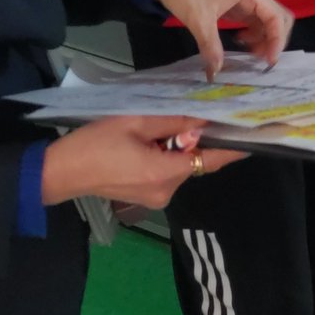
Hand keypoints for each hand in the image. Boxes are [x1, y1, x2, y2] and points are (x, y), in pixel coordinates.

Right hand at [42, 114, 244, 209]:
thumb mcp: (134, 123)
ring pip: (180, 167)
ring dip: (176, 148)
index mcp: (165, 172)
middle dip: (193, 140)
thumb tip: (202, 120)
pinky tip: (147, 143)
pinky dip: (165, 158)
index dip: (233, 149)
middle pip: (196, 161)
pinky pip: (167, 174)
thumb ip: (172, 122)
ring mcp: (157, 198)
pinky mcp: (146, 198)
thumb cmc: (94, 144)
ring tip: (154, 129)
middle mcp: (167, 191)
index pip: (211, 159)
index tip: (254, 137)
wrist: (60, 173)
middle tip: (188, 116)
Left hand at [144, 0, 294, 75]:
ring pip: (265, 20)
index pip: (276, 17)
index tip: (268, 61)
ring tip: (249, 54)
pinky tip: (239, 42)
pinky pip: (252, 19)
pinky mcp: (234, 2)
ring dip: (263, 38)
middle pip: (277, 17)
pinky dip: (252, 33)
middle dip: (273, 39)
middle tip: (261, 59)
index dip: (277, 40)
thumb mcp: (198, 20)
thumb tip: (215, 74)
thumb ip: (211, 47)